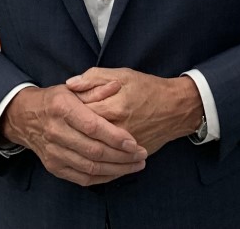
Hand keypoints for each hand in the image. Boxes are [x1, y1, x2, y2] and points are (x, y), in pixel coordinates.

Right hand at [0, 84, 146, 186]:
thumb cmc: (56, 100)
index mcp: (62, 108)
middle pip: (94, 150)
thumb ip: (96, 87)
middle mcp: (56, 132)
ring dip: (117, 169)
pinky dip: (103, 178)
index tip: (134, 142)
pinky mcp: (54, 167)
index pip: (92, 127)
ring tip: (137, 165)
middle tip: (142, 155)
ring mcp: (53, 153)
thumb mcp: (74, 88)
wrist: (25, 118)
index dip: (115, 136)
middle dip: (122, 156)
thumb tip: (116, 85)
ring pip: (90, 168)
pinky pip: (82, 178)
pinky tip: (119, 172)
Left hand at [68, 68, 203, 156]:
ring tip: (72, 143)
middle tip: (65, 126)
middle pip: (84, 135)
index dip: (68, 110)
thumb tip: (70, 84)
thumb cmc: (149, 88)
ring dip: (80, 149)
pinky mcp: (130, 156)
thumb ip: (95, 77)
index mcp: (113, 106)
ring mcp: (124, 146)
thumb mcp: (123, 75)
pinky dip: (96, 163)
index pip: (80, 112)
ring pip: (94, 153)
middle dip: (71, 131)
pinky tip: (86, 158)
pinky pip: (108, 164)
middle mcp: (118, 129)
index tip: (63, 108)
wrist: (176, 108)